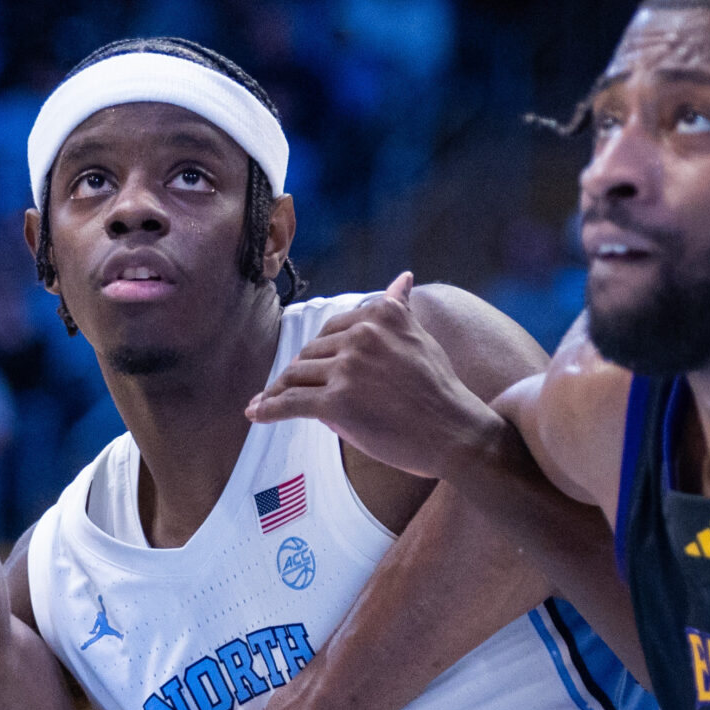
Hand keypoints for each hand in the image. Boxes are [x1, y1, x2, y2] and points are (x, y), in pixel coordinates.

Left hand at [246, 272, 508, 477]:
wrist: (455, 432)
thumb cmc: (439, 391)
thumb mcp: (421, 339)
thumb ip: (400, 310)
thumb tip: (401, 277)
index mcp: (380, 316)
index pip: (332, 330)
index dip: (318, 351)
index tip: (310, 364)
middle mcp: (362, 335)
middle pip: (310, 353)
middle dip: (299, 373)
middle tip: (287, 390)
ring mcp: (348, 369)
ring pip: (297, 377)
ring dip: (279, 391)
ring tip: (266, 403)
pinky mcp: (337, 403)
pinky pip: (290, 404)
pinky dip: (268, 409)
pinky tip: (255, 414)